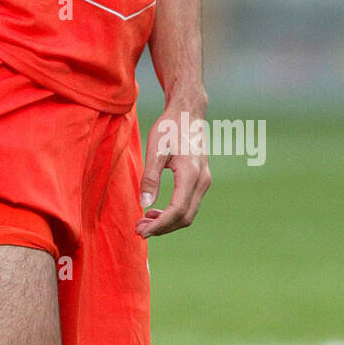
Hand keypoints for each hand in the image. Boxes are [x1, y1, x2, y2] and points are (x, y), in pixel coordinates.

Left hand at [136, 101, 210, 238]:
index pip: (177, 210)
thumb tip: (144, 204)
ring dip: (167, 222)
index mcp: (191, 173)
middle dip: (162, 228)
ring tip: (144, 222)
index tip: (141, 231)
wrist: (188, 113)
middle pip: (184, 217)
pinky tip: (155, 210)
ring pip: (188, 213)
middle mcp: (202, 181)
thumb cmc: (170, 127)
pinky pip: (189, 204)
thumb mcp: (156, 149)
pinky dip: (173, 213)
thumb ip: (150, 177)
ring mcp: (204, 181)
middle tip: (139, 230)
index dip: (159, 225)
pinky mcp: (201, 180)